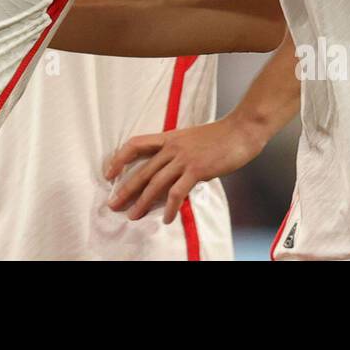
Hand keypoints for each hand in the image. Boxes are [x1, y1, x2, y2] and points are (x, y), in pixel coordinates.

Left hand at [105, 116, 267, 223]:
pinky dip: (169, 207)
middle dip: (125, 190)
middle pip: (142, 170)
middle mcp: (172, 147)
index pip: (135, 144)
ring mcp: (183, 158)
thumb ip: (179, 156)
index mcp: (169, 137)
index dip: (119, 158)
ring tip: (133, 216)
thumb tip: (173, 178)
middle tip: (113, 205)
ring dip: (142, 202)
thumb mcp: (192, 141)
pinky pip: (177, 192)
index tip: (109, 173)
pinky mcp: (196, 170)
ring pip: (155, 183)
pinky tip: (166, 219)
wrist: (241, 130)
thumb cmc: (220, 136)